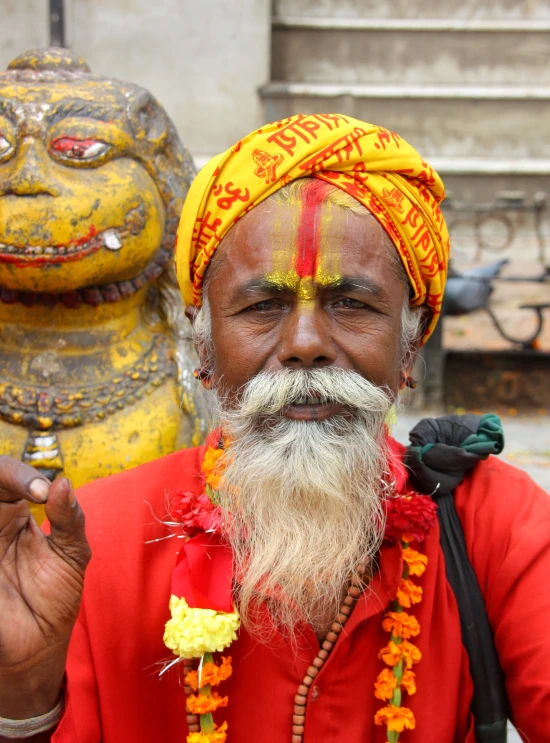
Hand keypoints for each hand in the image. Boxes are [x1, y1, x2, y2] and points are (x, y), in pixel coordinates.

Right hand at [0, 457, 90, 718]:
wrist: (38, 647)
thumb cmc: (55, 596)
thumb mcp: (71, 554)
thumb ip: (69, 518)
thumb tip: (63, 483)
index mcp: (13, 514)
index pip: (5, 476)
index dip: (18, 474)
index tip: (42, 491)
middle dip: (4, 477)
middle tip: (31, 491)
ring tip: (13, 510)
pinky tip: (3, 548)